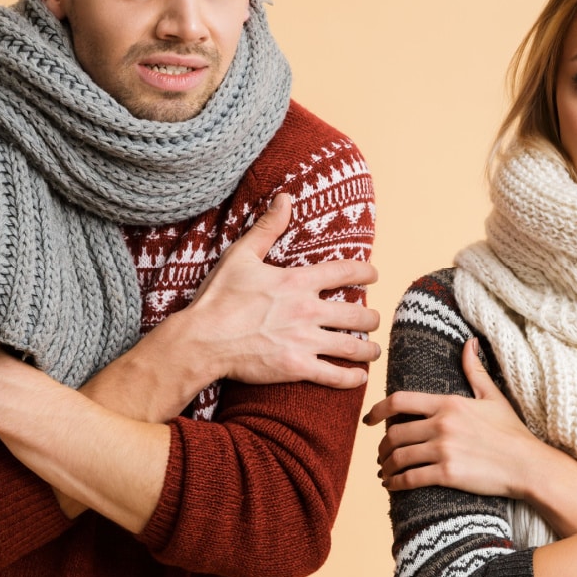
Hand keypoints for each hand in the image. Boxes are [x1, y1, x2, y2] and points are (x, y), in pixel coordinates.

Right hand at [172, 193, 381, 388]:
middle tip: (374, 320)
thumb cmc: (218, 298)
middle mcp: (307, 310)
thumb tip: (285, 198)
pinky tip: (359, 377)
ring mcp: (304, 341)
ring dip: (369, 349)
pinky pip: (335, 376)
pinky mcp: (296, 367)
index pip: (346, 272)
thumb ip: (267, 228)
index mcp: (297, 281)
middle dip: (371, 318)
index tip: (374, 275)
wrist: (202, 340)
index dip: (366, 272)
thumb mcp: (241, 255)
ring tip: (373, 349)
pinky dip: (352, 378)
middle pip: (358, 314)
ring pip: (353, 346)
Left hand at [365, 338, 560, 497]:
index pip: (400, 401)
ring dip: (387, 465)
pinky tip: (392, 486)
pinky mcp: (447, 474)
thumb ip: (475, 370)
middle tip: (381, 454)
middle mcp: (442, 424)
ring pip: (399, 457)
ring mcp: (443, 449)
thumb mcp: (493, 396)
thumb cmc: (512, 432)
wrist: (528, 465)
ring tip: (386, 471)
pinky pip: (410, 478)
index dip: (378, 410)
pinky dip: (396, 483)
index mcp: (448, 403)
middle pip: (394, 433)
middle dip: (382, 446)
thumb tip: (469, 342)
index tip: (369, 420)